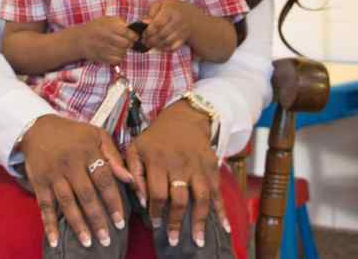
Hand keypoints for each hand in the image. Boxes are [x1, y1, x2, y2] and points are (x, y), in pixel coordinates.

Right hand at [21, 115, 133, 248]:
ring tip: (88, 242)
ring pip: (67, 202)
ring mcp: (53, 174)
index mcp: (88, 151)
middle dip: (97, 219)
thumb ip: (114, 156)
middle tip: (106, 240)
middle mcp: (71, 163)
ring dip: (78, 224)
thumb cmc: (74, 134)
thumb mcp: (97, 135)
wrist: (39, 128)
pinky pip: (44, 205)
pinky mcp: (39, 182)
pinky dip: (48, 224)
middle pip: (86, 195)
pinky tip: (54, 241)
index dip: (113, 201)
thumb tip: (129, 179)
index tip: (121, 222)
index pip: (103, 179)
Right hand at [79, 16, 136, 64]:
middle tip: (128, 41)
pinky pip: (116, 60)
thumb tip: (131, 26)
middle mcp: (105, 38)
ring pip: (122, 53)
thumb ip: (119, 21)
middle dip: (130, 43)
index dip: (133, 35)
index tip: (134, 36)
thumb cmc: (95, 28)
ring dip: (124, 50)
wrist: (80, 40)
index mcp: (107, 27)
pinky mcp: (102, 58)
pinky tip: (116, 53)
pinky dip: (119, 57)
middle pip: (126, 43)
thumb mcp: (106, 19)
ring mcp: (103, 49)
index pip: (126, 32)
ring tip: (121, 47)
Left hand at [124, 101, 228, 247]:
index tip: (156, 226)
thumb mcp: (136, 148)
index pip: (158, 193)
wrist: (185, 118)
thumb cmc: (156, 138)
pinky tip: (224, 227)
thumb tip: (141, 201)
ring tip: (198, 240)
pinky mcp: (212, 166)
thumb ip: (133, 173)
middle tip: (174, 240)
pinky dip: (221, 210)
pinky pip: (217, 191)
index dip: (156, 212)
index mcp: (158, 160)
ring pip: (201, 197)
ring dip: (200, 220)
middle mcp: (179, 164)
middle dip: (176, 222)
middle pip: (180, 198)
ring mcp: (198, 165)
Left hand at [142, 0, 196, 50]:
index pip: (158, 24)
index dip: (149, 31)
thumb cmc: (171, 8)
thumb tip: (144, 22)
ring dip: (157, 45)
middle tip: (144, 41)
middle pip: (162, 34)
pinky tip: (159, 46)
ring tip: (150, 44)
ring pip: (167, 42)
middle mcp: (178, 20)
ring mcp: (182, 30)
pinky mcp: (184, 38)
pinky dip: (165, 49)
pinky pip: (174, 47)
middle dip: (151, 40)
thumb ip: (151, 12)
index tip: (144, 34)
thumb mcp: (160, 4)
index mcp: (170, 10)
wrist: (190, 14)